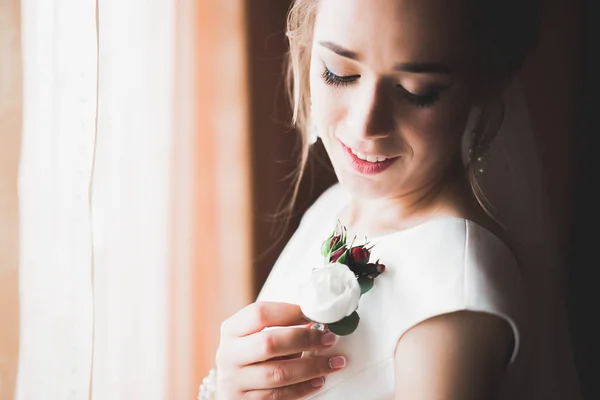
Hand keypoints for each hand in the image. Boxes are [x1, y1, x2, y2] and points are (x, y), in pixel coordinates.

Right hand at [215, 301, 345, 398]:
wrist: (232, 387)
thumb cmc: (252, 355)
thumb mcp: (257, 336)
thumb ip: (282, 327)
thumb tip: (318, 321)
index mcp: (231, 330)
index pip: (260, 314)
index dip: (290, 312)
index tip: (313, 314)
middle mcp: (229, 354)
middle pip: (269, 343)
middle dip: (305, 339)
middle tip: (328, 339)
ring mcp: (235, 381)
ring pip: (278, 373)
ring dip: (312, 367)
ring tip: (333, 362)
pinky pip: (280, 396)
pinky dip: (304, 388)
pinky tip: (318, 380)